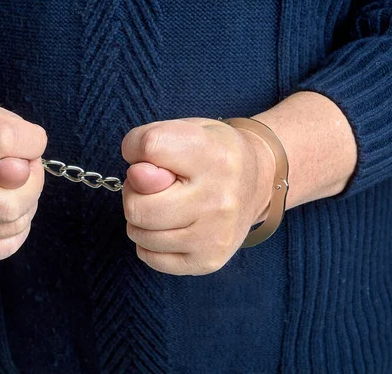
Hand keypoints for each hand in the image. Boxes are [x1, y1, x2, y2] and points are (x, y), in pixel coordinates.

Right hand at [0, 92, 46, 260]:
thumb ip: (16, 139)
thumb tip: (20, 174)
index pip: (6, 140)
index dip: (31, 143)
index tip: (27, 142)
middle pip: (11, 203)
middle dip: (32, 187)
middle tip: (22, 173)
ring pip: (11, 227)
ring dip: (25, 209)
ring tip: (9, 190)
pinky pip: (4, 247)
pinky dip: (15, 232)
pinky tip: (5, 213)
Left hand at [121, 118, 274, 274]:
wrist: (257, 181)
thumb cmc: (211, 152)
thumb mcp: (185, 130)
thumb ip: (152, 143)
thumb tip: (137, 177)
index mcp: (212, 155)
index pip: (149, 147)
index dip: (136, 149)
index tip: (150, 153)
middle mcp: (218, 197)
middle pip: (137, 206)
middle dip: (134, 193)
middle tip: (154, 185)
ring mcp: (215, 234)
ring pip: (140, 234)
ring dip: (139, 220)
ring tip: (163, 204)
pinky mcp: (209, 261)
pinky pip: (151, 257)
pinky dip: (148, 243)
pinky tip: (167, 227)